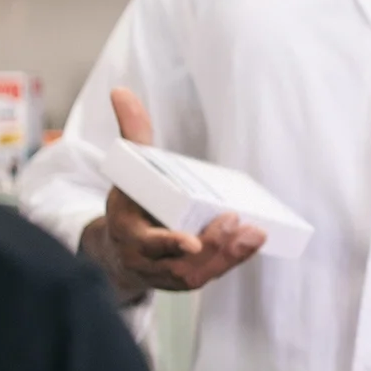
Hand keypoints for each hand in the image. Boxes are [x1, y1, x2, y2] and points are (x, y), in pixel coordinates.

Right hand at [78, 88, 264, 302]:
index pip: (148, 244)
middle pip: (180, 264)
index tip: (191, 240)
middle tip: (233, 220)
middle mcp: (145, 260)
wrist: (118, 248)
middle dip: (210, 246)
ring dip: (227, 256)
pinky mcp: (185, 279)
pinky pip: (210, 274)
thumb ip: (132, 135)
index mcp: (128, 232)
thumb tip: (121, 91)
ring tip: (252, 233)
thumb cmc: (130, 204)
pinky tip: (252, 240)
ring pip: (197, 274)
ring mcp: (165, 275)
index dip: (169, 244)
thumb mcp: (129, 170)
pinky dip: (232, 260)